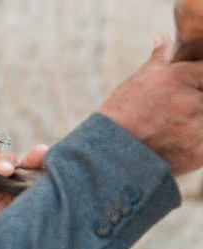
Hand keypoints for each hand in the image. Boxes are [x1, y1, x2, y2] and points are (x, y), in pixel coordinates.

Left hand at [0, 144, 47, 226]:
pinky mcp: (43, 195)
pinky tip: (57, 173)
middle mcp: (15, 178)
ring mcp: (30, 185)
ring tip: (46, 155)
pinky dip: (54, 176)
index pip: (1, 162)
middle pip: (24, 162)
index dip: (3, 163)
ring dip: (43, 161)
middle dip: (30, 158)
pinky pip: (50, 182)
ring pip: (39, 169)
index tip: (5, 171)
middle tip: (36, 157)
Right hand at [98, 34, 202, 174]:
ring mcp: (197, 129)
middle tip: (173, 116)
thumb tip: (164, 38)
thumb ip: (159, 59)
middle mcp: (193, 101)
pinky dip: (195, 147)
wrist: (109, 155)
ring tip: (171, 133)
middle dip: (194, 106)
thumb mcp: (138, 80)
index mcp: (181, 77)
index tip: (187, 92)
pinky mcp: (198, 154)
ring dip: (194, 127)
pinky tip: (177, 148)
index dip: (197, 82)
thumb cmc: (121, 116)